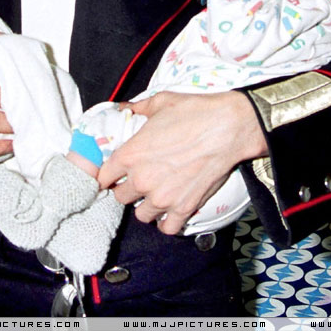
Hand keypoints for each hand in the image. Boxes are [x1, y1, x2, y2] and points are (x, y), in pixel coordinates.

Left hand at [97, 91, 267, 234]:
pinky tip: (171, 211)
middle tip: (140, 181)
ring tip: (156, 195)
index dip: (108, 174)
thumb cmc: (195, 112)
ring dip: (146, 206)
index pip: (102, 177)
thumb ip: (136, 108)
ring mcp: (163, 197)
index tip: (115, 173)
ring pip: (141, 215)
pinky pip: (167, 228)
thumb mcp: (160, 102)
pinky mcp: (184, 207)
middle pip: (120, 198)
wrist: (229, 127)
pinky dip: (167, 222)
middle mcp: (142, 180)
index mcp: (130, 155)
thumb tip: (123, 107)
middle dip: (128, 190)